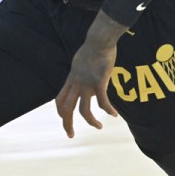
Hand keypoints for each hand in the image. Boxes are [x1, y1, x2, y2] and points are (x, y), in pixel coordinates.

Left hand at [54, 13, 123, 137]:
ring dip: (91, 122)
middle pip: (66, 109)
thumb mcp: (80, 61)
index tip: (65, 119)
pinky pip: (103, 102)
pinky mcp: (99, 82)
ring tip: (99, 127)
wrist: (99, 40)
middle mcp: (76, 84)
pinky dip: (109, 110)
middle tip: (70, 135)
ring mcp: (87, 84)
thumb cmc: (93, 48)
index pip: (60, 99)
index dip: (60, 112)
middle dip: (67, 124)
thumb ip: (80, 72)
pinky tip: (114, 114)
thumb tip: (83, 75)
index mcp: (71, 79)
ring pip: (84, 110)